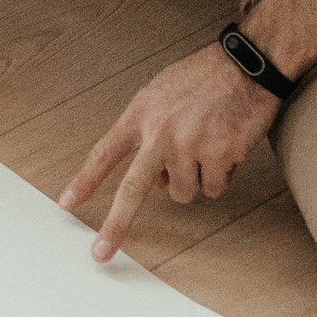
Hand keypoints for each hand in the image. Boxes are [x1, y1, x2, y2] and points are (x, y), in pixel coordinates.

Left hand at [58, 46, 282, 263]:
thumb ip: (149, 129)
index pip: (105, 152)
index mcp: (141, 113)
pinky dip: (222, 175)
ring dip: (195, 179)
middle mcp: (160, 132)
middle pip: (133, 190)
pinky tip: (229, 146)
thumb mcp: (162, 92)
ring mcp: (190, 145)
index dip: (84, 180)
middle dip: (115, 226)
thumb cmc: (206, 76)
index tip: (67, 203)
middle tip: (101, 252)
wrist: (249, 64)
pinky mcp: (220, 155)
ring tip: (209, 144)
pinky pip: (215, 188)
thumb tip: (155, 177)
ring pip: (184, 192)